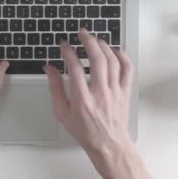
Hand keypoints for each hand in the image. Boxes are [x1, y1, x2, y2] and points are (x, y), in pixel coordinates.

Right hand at [43, 29, 153, 178]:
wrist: (108, 145)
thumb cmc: (85, 131)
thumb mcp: (62, 113)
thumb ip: (55, 88)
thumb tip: (49, 69)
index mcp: (82, 100)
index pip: (74, 68)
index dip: (67, 52)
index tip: (63, 45)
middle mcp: (100, 93)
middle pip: (97, 59)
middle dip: (88, 41)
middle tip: (81, 33)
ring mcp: (115, 92)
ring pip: (112, 61)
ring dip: (103, 46)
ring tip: (94, 39)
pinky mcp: (125, 92)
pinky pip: (128, 69)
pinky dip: (122, 56)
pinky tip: (114, 50)